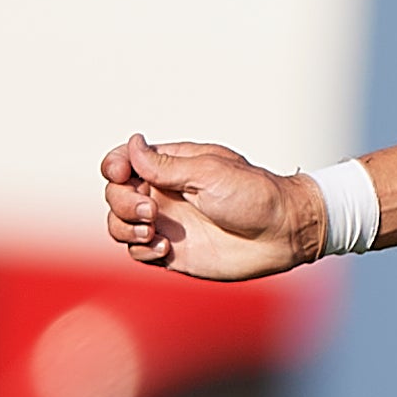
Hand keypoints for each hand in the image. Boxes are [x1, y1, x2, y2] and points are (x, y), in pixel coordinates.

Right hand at [102, 134, 320, 280]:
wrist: (281, 235)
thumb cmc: (255, 196)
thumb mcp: (209, 172)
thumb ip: (166, 165)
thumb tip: (133, 144)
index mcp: (172, 166)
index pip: (125, 160)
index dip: (114, 166)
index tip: (122, 174)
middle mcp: (165, 193)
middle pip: (116, 193)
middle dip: (123, 201)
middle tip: (153, 211)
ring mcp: (167, 223)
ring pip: (119, 223)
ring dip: (125, 227)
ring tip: (153, 231)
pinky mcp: (171, 252)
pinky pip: (136, 251)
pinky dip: (141, 250)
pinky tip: (165, 248)